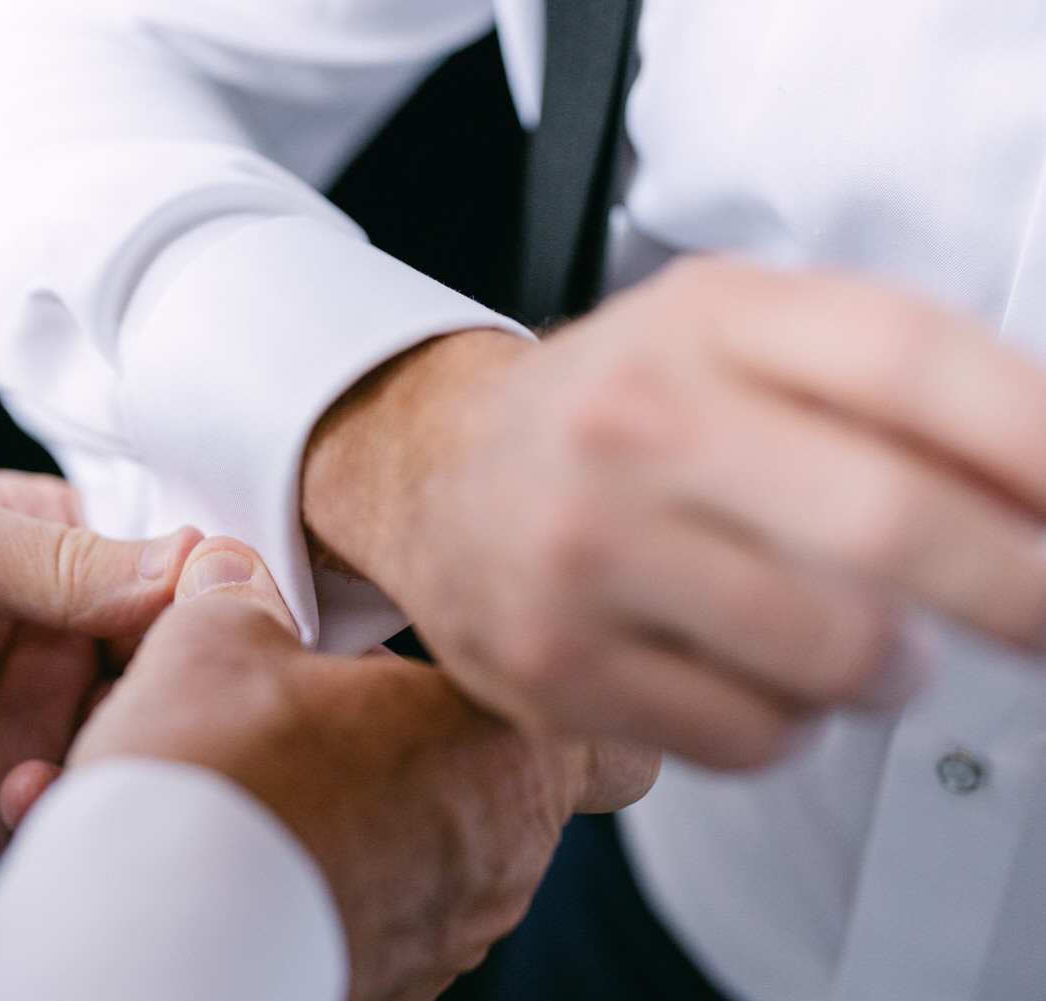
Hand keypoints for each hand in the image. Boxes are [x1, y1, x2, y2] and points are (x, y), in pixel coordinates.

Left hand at [0, 469, 200, 872]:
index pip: (154, 571)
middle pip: (154, 659)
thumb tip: (194, 563)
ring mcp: (20, 716)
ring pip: (123, 736)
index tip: (231, 615)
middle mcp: (43, 634)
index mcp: (41, 551)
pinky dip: (65, 800)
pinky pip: (63, 804)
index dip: (197, 594)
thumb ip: (66, 556)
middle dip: (174, 678)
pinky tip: (24, 786)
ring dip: (126, 744)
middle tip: (180, 693)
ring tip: (102, 743)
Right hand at [66, 538, 657, 1000]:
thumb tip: (236, 578)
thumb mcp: (218, 641)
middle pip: (521, 779)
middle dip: (448, 736)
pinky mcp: (401, 979)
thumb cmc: (210, 785)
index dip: (559, 686)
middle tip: (355, 701)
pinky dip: (362, 870)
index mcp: (501, 743)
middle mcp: (505, 848)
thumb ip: (247, 596)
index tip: (493, 661)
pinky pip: (405, 903)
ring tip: (298, 773)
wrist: (155, 937)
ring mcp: (457, 926)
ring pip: (461, 844)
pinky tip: (279, 841)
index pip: (616, 725)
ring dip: (401, 804)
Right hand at [304, 257, 1045, 767]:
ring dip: (892, 667)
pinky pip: (753, 736)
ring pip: (832, 655)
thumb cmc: (622, 410)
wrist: (440, 477)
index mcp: (701, 320)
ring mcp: (586, 551)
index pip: (899, 359)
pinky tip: (753, 672)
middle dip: (1017, 589)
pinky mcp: (558, 664)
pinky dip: (791, 720)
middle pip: (882, 520)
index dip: (1029, 436)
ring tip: (862, 640)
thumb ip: (888, 382)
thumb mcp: (737, 337)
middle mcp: (634, 426)